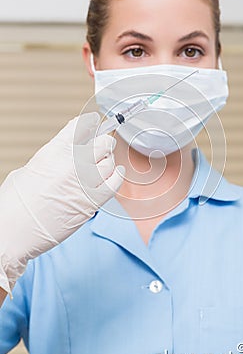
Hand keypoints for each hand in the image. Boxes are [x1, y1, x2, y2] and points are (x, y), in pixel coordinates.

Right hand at [0, 113, 123, 296]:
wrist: (14, 231)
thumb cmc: (16, 204)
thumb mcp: (31, 167)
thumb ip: (53, 157)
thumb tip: (68, 153)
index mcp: (54, 151)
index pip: (81, 127)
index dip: (90, 123)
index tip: (94, 122)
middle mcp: (72, 163)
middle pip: (102, 143)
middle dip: (104, 143)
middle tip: (103, 144)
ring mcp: (84, 182)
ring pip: (109, 163)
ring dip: (108, 161)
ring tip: (104, 162)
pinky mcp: (92, 202)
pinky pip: (114, 184)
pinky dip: (117, 176)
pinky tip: (116, 173)